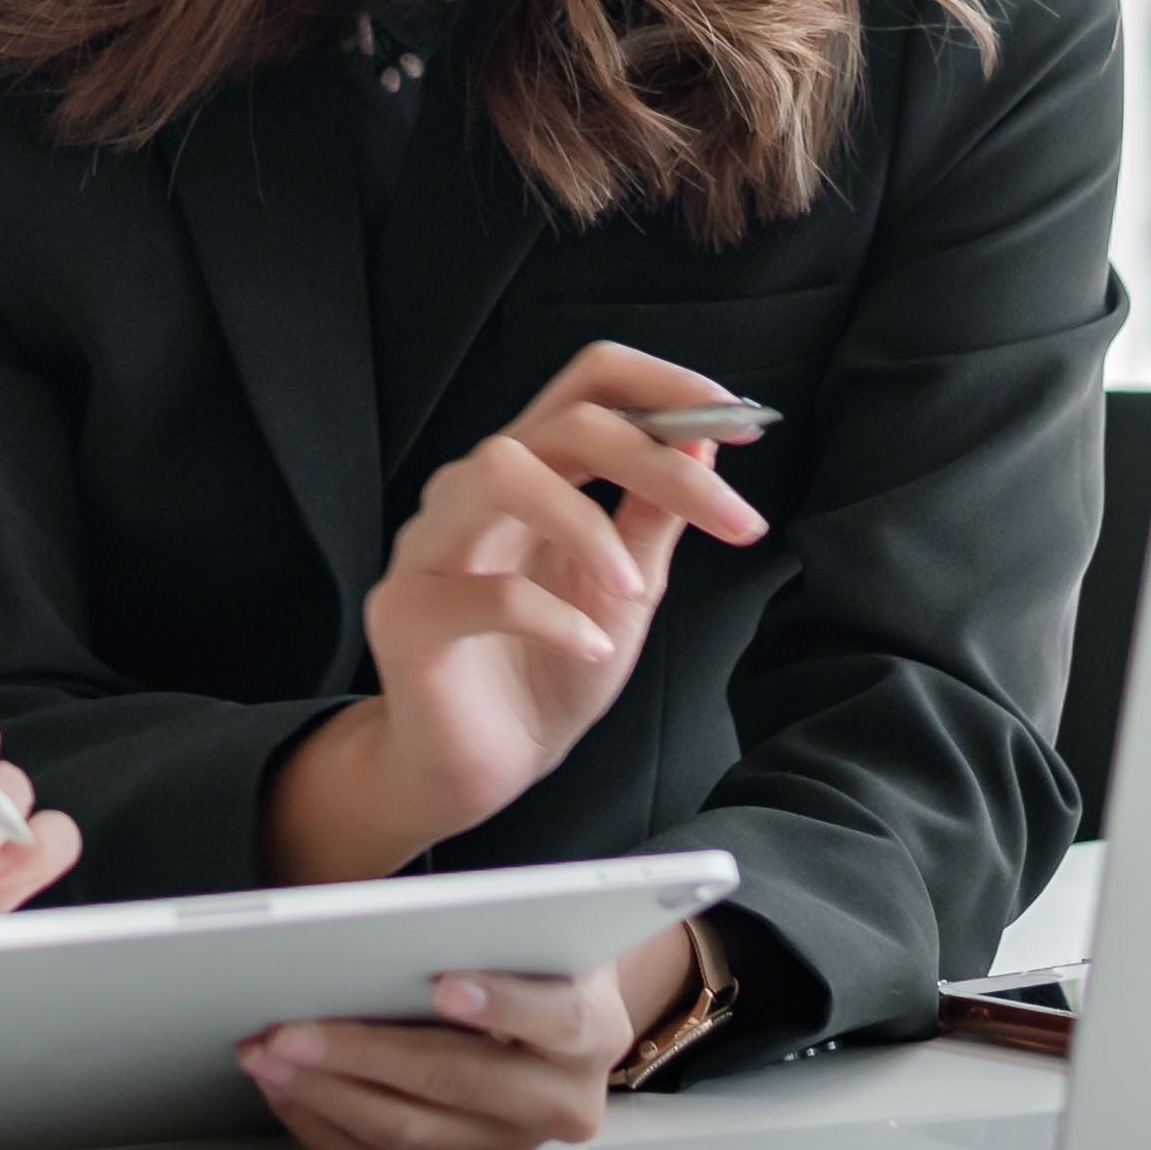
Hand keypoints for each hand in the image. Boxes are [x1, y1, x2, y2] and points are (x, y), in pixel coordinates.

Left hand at [237, 926, 686, 1149]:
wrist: (550, 1015)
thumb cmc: (527, 957)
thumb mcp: (531, 926)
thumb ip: (489, 922)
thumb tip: (412, 908)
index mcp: (590, 1032)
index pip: (556, 1019)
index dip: (502, 1003)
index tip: (445, 985)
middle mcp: (559, 1103)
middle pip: (458, 1083)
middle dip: (366, 1053)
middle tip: (293, 1027)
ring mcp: (506, 1146)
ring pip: (408, 1131)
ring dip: (326, 1090)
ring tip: (269, 1053)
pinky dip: (321, 1123)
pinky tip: (285, 1086)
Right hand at [347, 345, 770, 852]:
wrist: (486, 768)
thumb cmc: (553, 670)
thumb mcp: (627, 588)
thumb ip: (653, 515)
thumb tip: (699, 440)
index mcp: (533, 471)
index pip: (591, 381)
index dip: (667, 386)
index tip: (743, 426)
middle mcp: (475, 489)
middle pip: (565, 421)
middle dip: (661, 463)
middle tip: (734, 523)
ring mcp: (431, 544)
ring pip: (501, 470)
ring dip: (587, 524)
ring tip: (630, 588)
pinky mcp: (407, 612)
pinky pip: (485, 591)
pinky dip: (556, 620)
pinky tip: (590, 650)